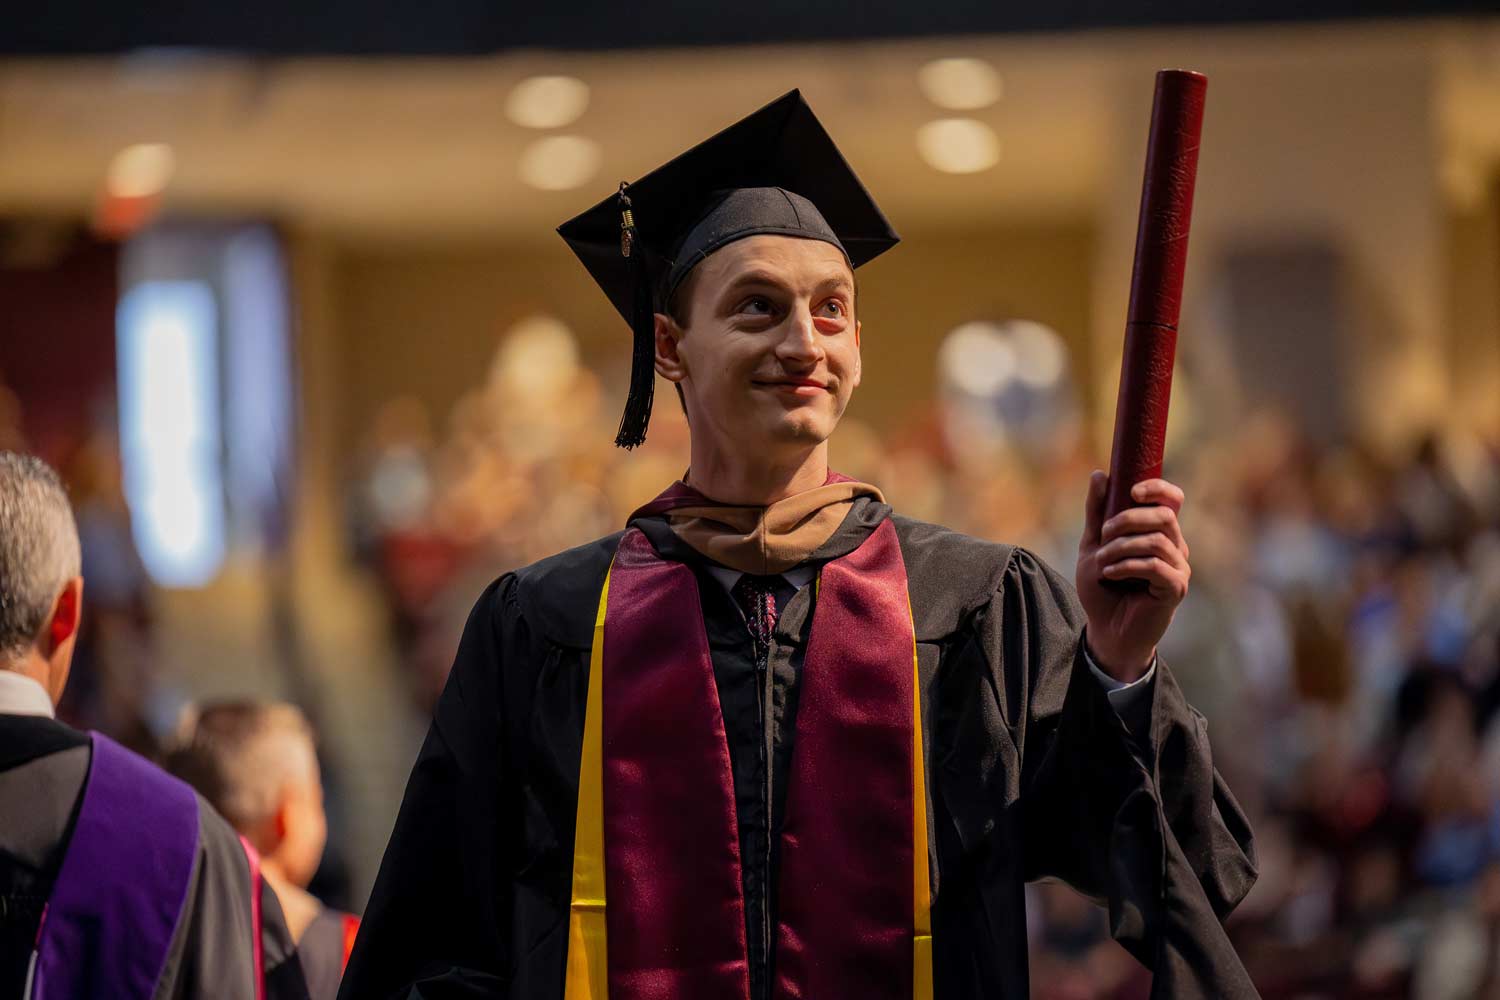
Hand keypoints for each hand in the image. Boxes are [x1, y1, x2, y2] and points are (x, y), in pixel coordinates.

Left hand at [1074, 471, 1190, 681]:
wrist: (1106, 631)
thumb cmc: (1103, 589)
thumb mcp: (1093, 546)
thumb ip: (1097, 513)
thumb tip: (1100, 474)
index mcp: (1159, 532)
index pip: (1173, 499)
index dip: (1157, 488)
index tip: (1131, 491)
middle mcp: (1175, 547)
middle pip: (1164, 515)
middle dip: (1128, 519)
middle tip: (1104, 535)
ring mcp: (1179, 568)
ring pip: (1158, 540)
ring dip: (1122, 547)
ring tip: (1102, 561)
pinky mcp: (1175, 588)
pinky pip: (1155, 566)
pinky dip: (1127, 565)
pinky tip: (1109, 573)